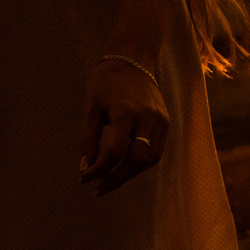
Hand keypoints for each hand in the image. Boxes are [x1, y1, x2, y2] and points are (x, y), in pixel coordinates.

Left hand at [79, 56, 170, 196]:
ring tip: (110, 181)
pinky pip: (157, 151)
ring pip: (150, 159)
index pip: (115, 152)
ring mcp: (160, 120)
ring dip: (129, 174)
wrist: (133, 60)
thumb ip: (88, 140)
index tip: (84, 177)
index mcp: (126, 112)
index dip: (98, 170)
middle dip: (116, 178)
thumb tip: (86, 169)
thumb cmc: (106, 84)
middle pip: (137, 160)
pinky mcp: (166, 122)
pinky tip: (125, 168)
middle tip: (98, 188)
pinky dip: (141, 164)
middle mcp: (147, 117)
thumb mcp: (91, 109)